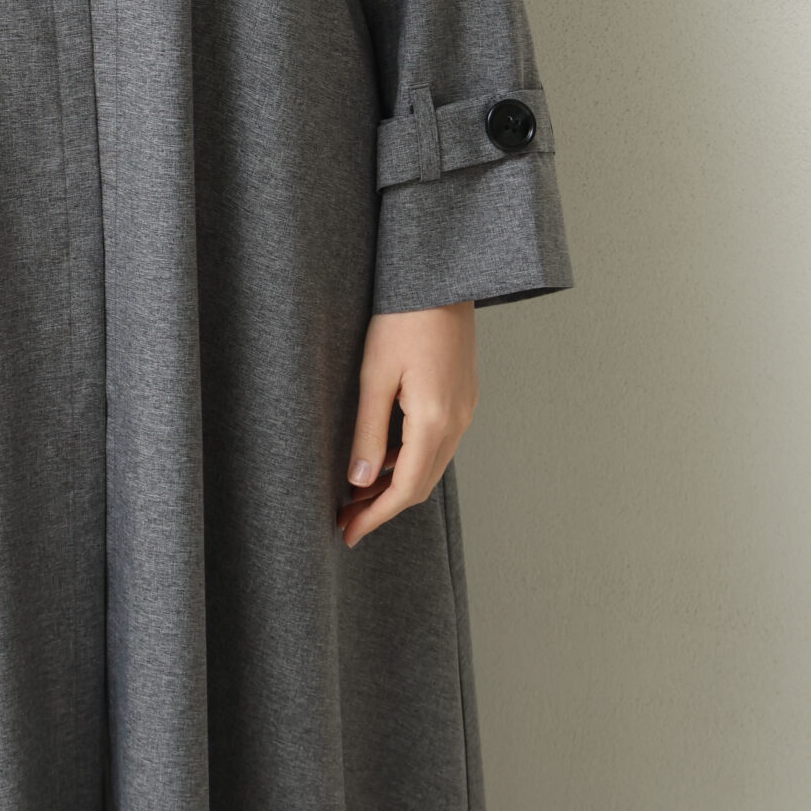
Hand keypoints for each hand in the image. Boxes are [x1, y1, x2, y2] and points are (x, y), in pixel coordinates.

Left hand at [338, 302, 477, 547]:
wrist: (440, 276)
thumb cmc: (402, 317)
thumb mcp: (374, 373)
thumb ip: (368, 430)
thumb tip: (360, 480)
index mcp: (434, 420)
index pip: (406, 488)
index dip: (376, 516)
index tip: (348, 533)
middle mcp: (457, 420)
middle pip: (421, 483)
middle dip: (383, 506)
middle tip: (346, 517)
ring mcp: (464, 408)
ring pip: (430, 463)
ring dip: (397, 482)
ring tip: (358, 491)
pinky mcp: (462, 394)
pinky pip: (437, 441)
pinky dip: (410, 458)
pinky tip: (384, 454)